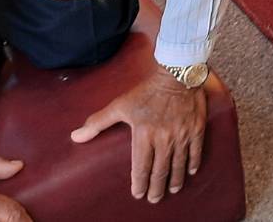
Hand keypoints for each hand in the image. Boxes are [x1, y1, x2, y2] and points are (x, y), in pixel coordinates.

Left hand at [71, 67, 206, 203]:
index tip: (138, 193)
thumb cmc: (146, 90)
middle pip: (160, 170)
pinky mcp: (196, 128)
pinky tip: (191, 172)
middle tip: (154, 198)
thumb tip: (75, 136)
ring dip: (175, 180)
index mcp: (144, 134)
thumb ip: (98, 122)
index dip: (139, 183)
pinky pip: (196, 151)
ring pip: (179, 164)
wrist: (177, 73)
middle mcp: (164, 138)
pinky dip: (193, 163)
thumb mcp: (120, 104)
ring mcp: (182, 134)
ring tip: (173, 190)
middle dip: (157, 187)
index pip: (141, 167)